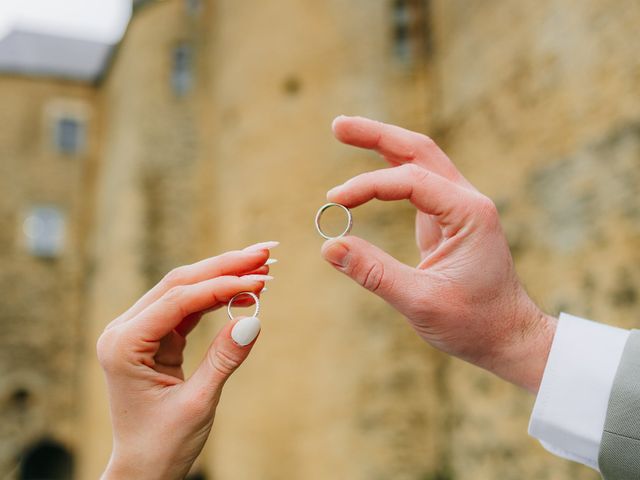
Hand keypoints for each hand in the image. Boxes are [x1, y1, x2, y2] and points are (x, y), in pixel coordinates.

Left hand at [99, 242, 276, 479]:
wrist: (144, 469)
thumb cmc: (162, 445)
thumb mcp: (197, 404)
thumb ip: (223, 360)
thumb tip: (253, 320)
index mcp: (124, 346)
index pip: (177, 301)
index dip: (221, 286)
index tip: (260, 279)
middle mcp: (126, 330)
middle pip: (179, 284)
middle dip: (224, 266)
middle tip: (265, 253)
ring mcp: (140, 331)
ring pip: (185, 290)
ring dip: (223, 276)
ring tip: (262, 266)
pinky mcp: (156, 337)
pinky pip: (188, 308)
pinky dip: (217, 297)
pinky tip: (244, 290)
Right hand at [322, 116, 555, 392]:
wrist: (508, 335)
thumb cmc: (473, 323)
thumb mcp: (421, 302)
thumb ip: (373, 272)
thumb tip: (328, 246)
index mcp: (469, 214)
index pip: (410, 182)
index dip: (368, 186)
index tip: (333, 201)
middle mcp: (467, 200)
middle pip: (418, 150)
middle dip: (376, 135)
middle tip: (337, 126)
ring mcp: (460, 206)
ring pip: (419, 160)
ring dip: (383, 144)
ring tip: (344, 131)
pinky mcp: (450, 218)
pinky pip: (418, 182)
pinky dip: (390, 171)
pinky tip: (369, 171)